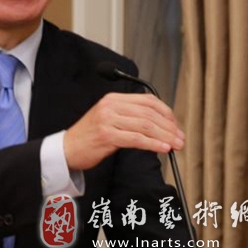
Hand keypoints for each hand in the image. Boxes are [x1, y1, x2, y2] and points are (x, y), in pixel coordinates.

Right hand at [63, 93, 184, 170]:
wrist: (67, 149)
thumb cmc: (90, 137)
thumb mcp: (109, 119)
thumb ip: (130, 116)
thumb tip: (160, 125)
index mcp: (113, 98)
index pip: (148, 101)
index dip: (166, 113)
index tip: (176, 126)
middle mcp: (110, 105)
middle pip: (149, 113)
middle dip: (169, 127)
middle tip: (180, 139)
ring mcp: (108, 119)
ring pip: (145, 126)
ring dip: (165, 137)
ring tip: (175, 145)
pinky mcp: (106, 135)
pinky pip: (136, 139)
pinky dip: (153, 144)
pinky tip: (162, 149)